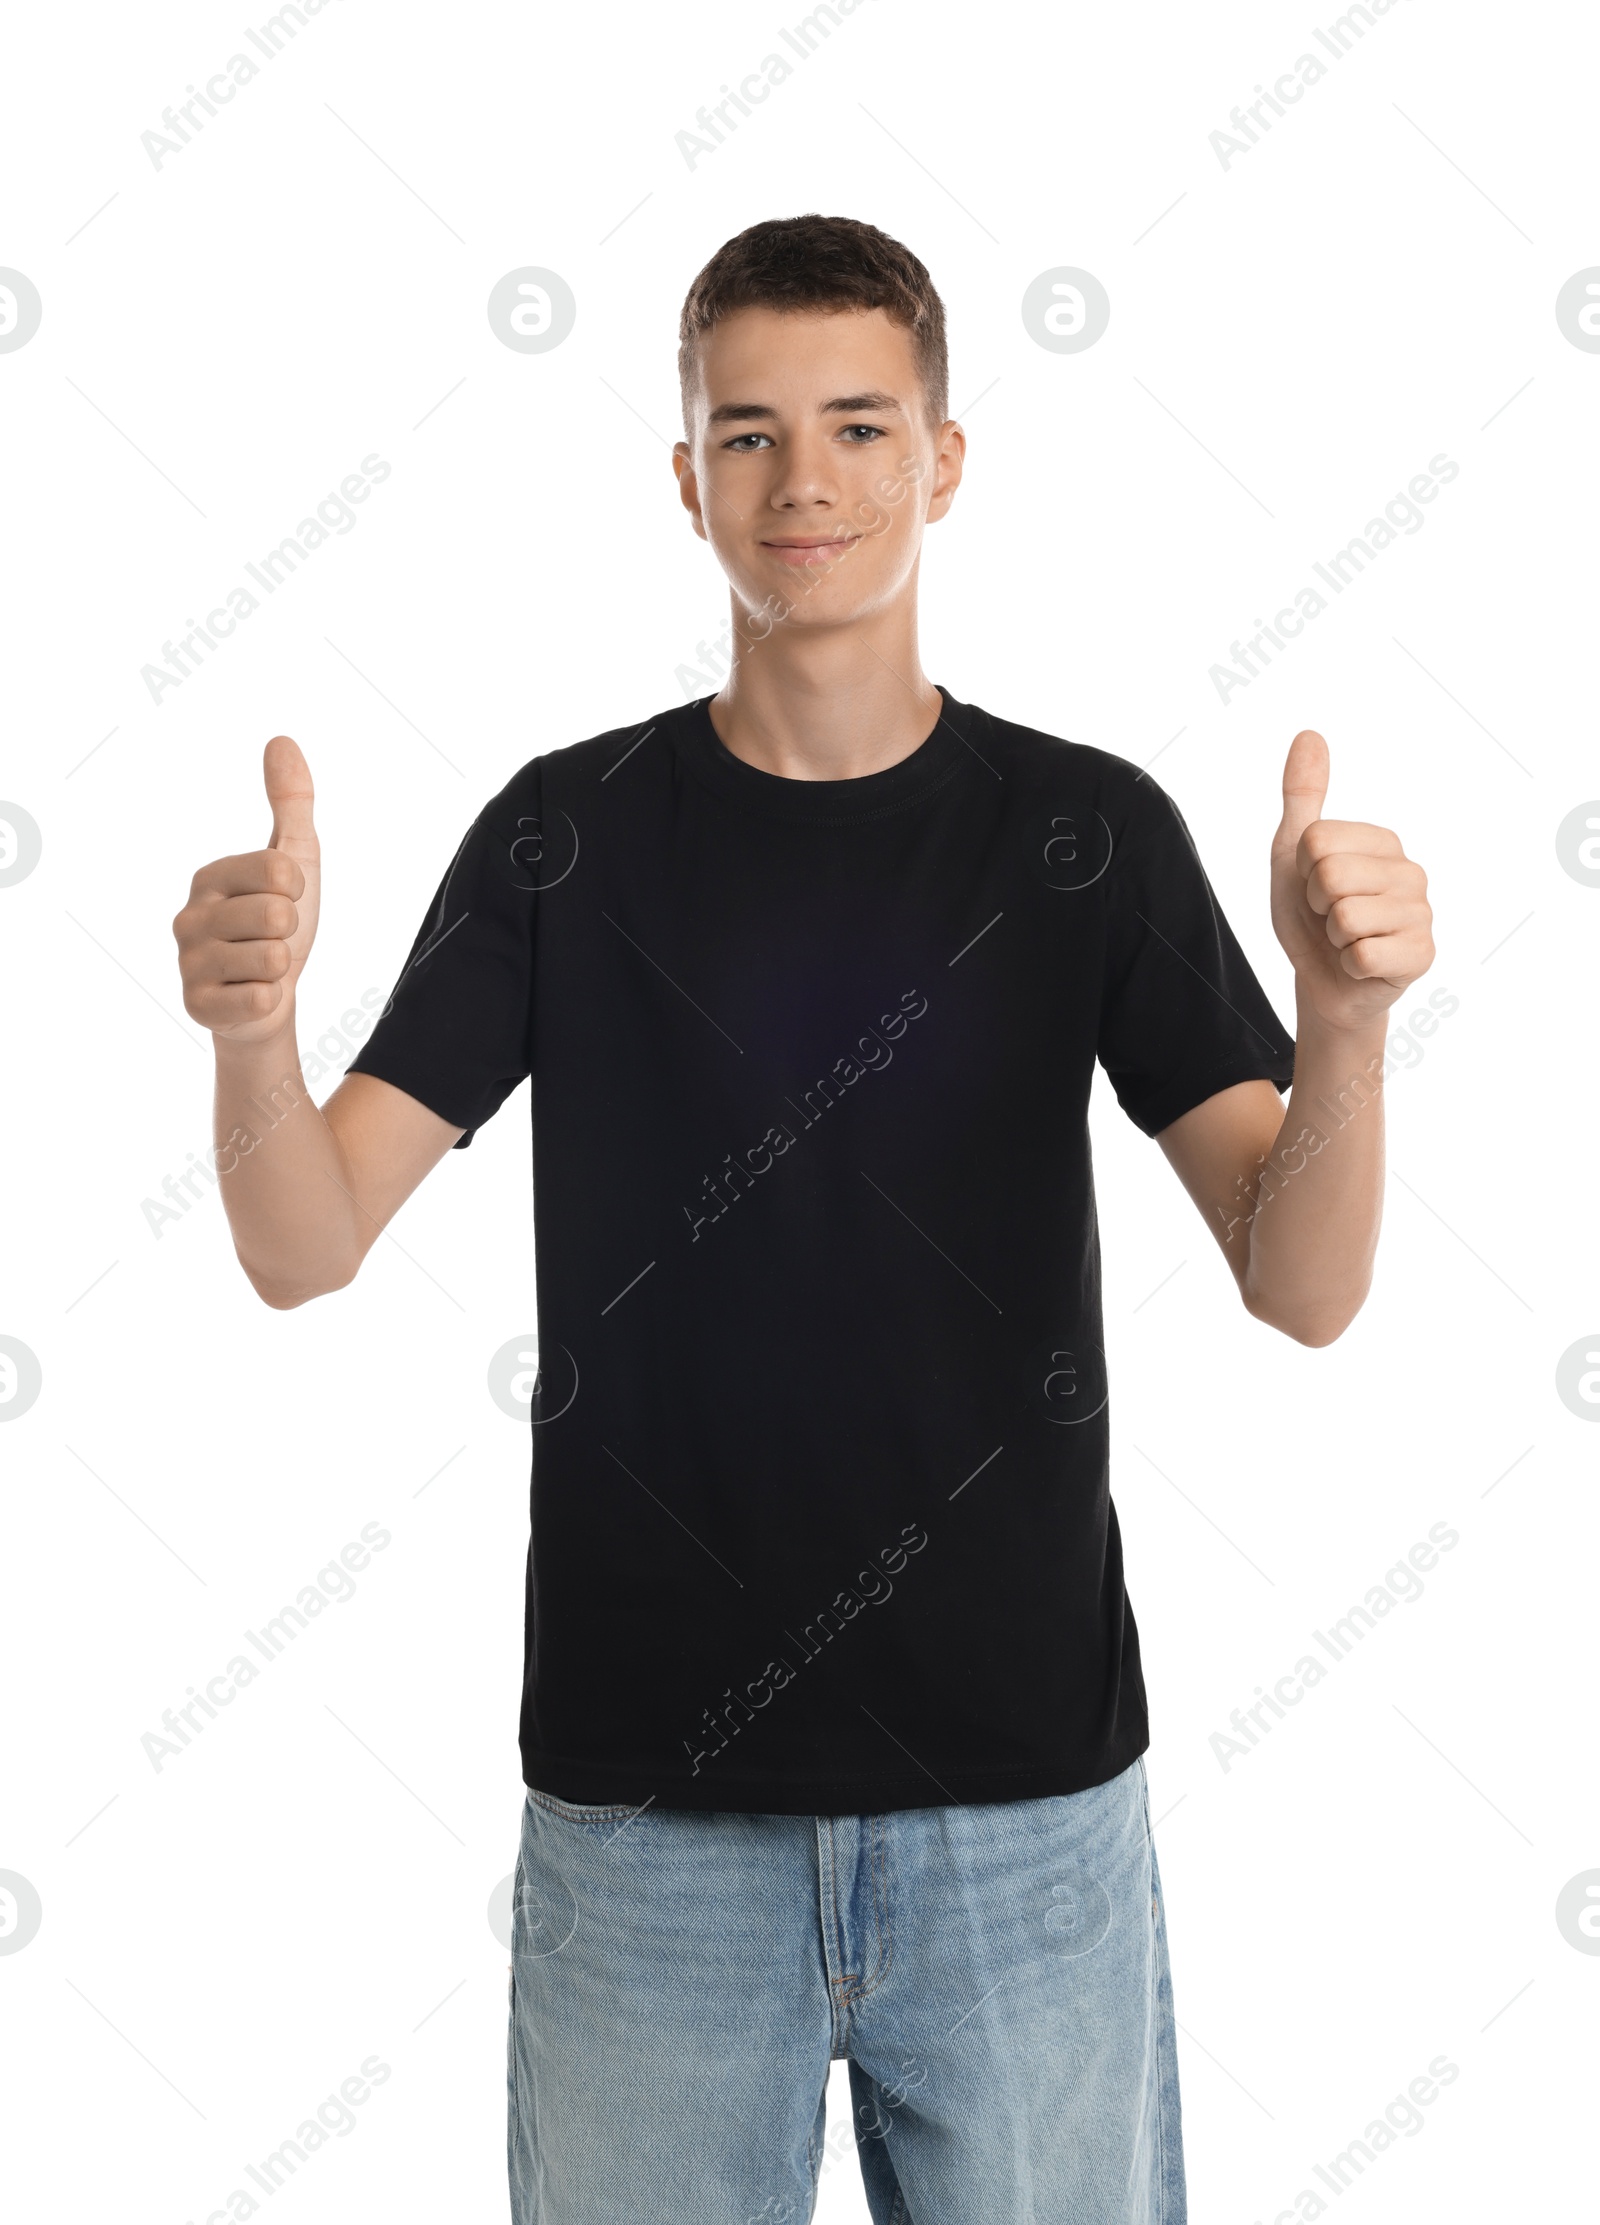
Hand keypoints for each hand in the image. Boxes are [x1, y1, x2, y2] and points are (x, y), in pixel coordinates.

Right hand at [173, 735, 321, 1041]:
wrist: (266, 1001)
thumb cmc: (278, 927)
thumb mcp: (296, 860)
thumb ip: (291, 802)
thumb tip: (282, 740)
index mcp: (210, 876)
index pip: (282, 870)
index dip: (298, 890)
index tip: (284, 900)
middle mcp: (189, 915)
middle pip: (278, 914)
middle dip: (291, 933)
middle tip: (272, 941)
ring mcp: (188, 962)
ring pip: (273, 959)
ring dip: (281, 969)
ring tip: (260, 968)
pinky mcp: (197, 1005)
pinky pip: (261, 999)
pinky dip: (270, 1001)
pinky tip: (250, 996)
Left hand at [1269, 729, 1433, 1033]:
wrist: (1324, 983)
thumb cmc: (1312, 918)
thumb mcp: (1293, 853)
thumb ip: (1302, 795)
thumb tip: (1309, 734)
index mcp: (1383, 841)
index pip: (1316, 840)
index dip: (1301, 873)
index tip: (1316, 890)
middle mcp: (1411, 872)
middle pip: (1330, 875)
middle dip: (1316, 905)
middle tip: (1329, 918)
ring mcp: (1421, 914)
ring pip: (1345, 916)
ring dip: (1332, 938)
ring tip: (1347, 940)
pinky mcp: (1422, 955)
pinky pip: (1363, 954)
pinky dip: (1349, 965)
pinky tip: (1362, 965)